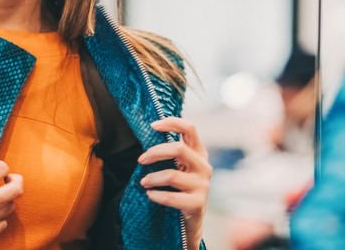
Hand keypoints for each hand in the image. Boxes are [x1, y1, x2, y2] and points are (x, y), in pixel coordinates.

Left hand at [138, 117, 211, 249]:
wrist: (190, 222)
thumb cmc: (179, 190)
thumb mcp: (179, 167)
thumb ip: (170, 153)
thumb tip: (148, 136)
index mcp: (199, 153)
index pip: (190, 129)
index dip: (172, 123)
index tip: (153, 125)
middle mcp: (204, 166)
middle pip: (179, 149)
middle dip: (155, 152)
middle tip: (141, 160)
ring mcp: (203, 185)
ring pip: (172, 175)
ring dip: (152, 178)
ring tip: (143, 182)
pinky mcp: (197, 203)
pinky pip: (171, 197)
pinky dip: (156, 195)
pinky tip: (150, 195)